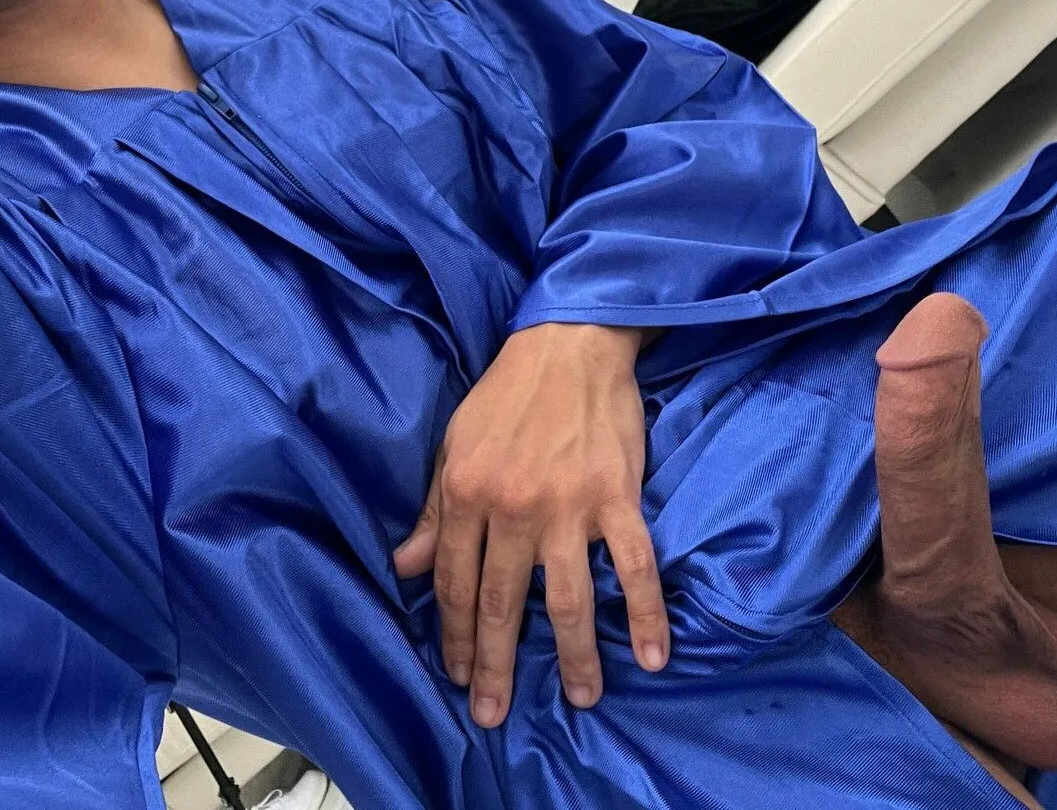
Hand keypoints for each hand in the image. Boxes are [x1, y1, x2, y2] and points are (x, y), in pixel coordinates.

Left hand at [393, 321, 668, 727]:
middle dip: (495, 665)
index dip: (454, 633)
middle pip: (502, 603)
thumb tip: (404, 567)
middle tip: (493, 713)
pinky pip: (635, 565)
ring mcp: (568, 506)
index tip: (458, 673)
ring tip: (580, 699)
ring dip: (574, 656)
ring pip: (568, 599)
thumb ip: (432, 512)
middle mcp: (512, 507)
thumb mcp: (452, 447)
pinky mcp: (616, 497)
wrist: (568, 343)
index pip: (453, 581)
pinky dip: (645, 612)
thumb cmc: (505, 395)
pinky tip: (653, 655)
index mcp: (465, 494)